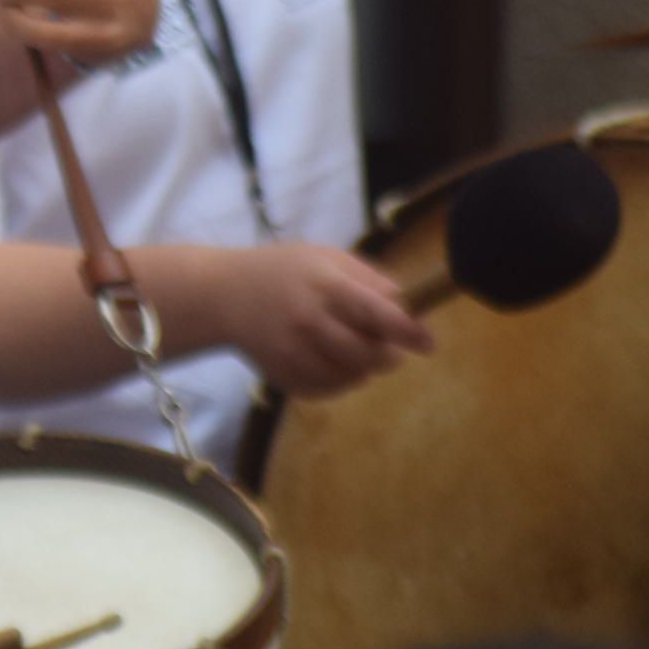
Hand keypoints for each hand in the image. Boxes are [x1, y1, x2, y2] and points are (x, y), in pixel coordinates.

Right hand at [216, 241, 432, 394]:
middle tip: (388, 346)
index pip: (379, 315)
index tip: (427, 344)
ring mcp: (293, 352)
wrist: (221, 294)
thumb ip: (370, 280)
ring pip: (352, 378)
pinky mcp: (282, 374)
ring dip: (364, 369)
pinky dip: (338, 381)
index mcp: (325, 286)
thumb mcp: (326, 257)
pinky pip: (327, 390)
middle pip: (370, 355)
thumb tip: (410, 307)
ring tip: (354, 350)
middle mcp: (309, 320)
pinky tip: (329, 362)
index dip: (409, 333)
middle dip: (388, 354)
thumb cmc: (283, 270)